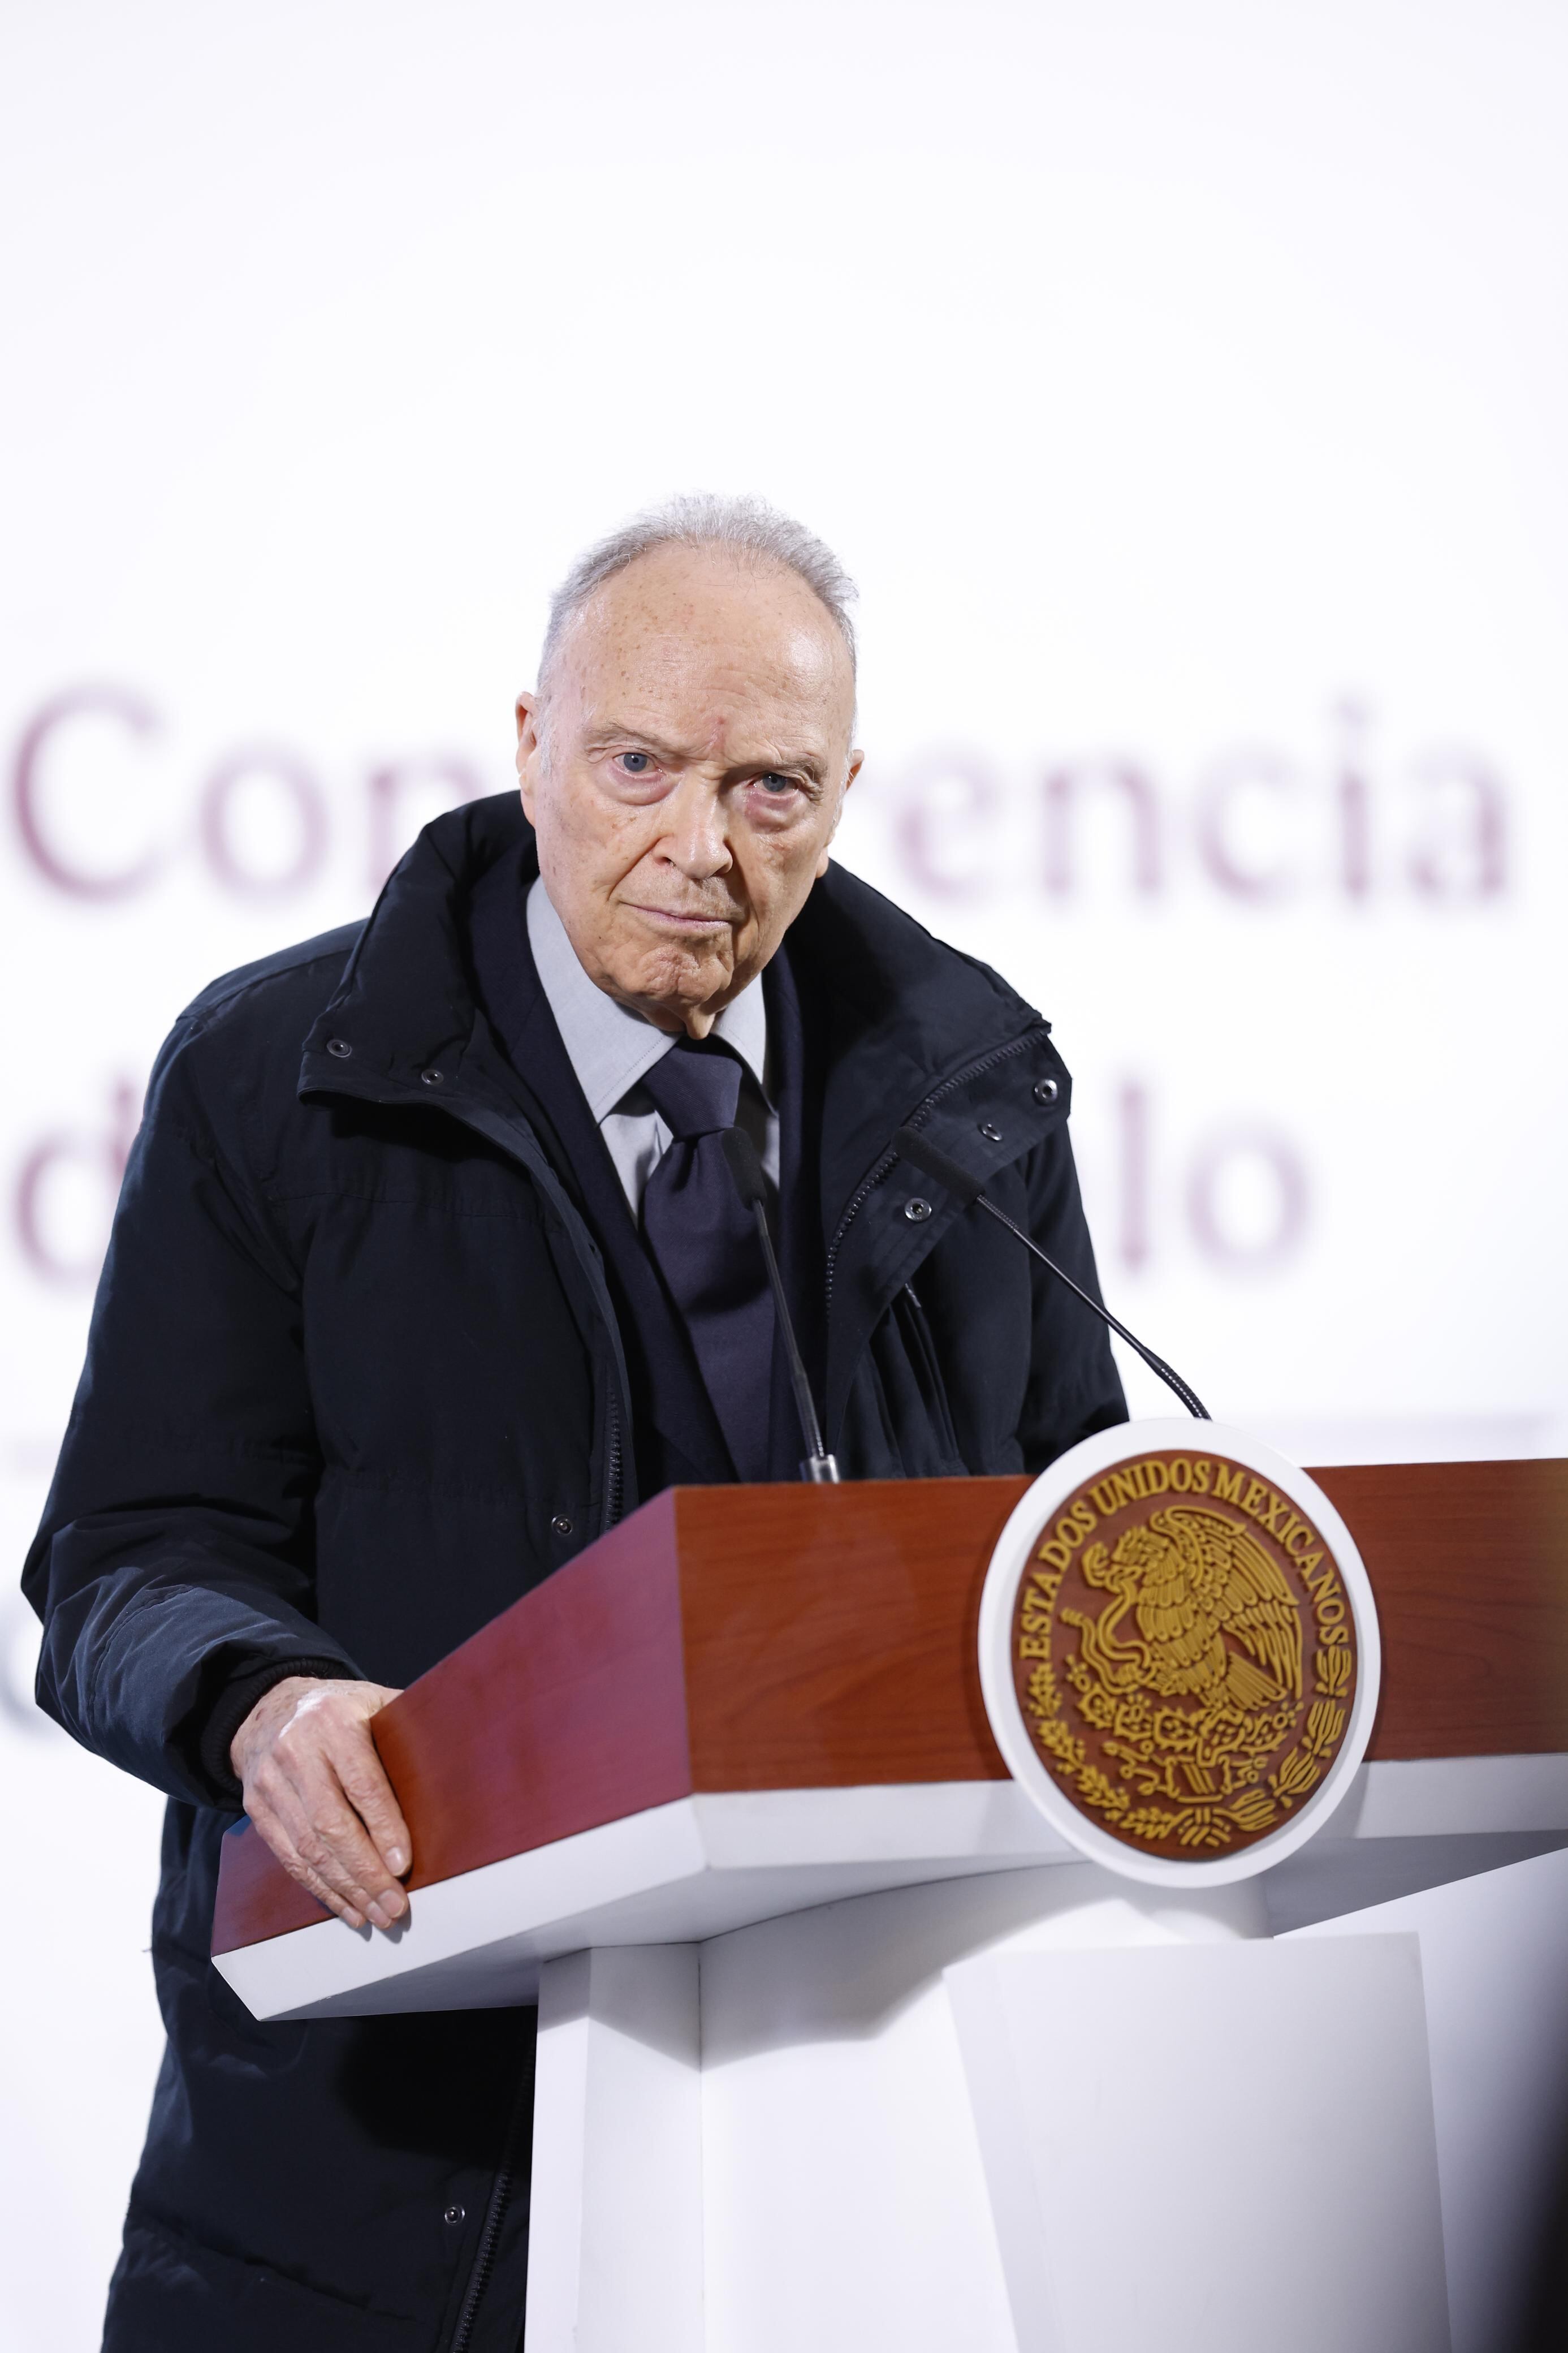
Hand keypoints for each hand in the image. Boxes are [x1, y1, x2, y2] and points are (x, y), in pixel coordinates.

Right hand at [231, 1676, 410, 1930]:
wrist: (270, 1709)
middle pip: (330, 1824)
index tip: (404, 1865)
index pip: (362, 1782)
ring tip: (377, 1915)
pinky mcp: (256, 1807)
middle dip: (366, 1872)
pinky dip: (319, 1888)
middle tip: (395, 1905)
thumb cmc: (340, 1711)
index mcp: (333, 1721)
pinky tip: (346, 1906)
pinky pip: (289, 1857)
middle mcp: (296, 1750)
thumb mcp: (374, 1702)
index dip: (384, 1827)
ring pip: (308, 1848)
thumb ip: (406, 1730)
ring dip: (345, 1889)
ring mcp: (270, 1780)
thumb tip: (455, 1768)